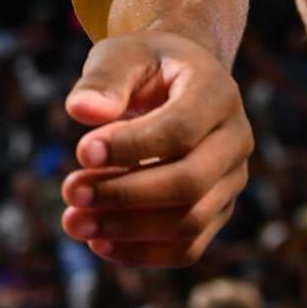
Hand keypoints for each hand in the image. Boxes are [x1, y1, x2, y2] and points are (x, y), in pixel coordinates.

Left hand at [61, 30, 251, 266]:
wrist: (177, 81)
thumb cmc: (145, 65)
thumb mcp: (121, 55)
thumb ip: (103, 80)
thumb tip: (81, 112)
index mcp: (217, 92)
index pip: (180, 129)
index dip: (131, 146)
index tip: (80, 152)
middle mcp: (235, 140)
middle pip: (189, 183)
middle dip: (125, 195)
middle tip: (70, 193)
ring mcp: (232, 180)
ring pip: (189, 222)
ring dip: (127, 230)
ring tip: (74, 222)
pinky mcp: (217, 210)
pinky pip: (187, 247)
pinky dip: (142, 253)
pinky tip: (98, 244)